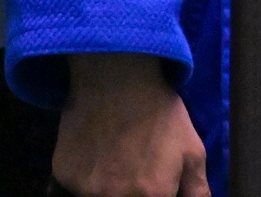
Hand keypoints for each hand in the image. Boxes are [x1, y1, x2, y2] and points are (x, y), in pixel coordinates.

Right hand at [52, 54, 208, 196]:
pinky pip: (78, 186)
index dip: (157, 194)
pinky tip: (97, 151)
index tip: (155, 184)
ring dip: (109, 186)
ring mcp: (87, 190)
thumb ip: (197, 192)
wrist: (115, 75)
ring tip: (116, 157)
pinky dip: (88, 176)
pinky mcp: (64, 176)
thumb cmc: (159, 111)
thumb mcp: (192, 149)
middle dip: (134, 191)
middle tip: (135, 166)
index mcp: (153, 196)